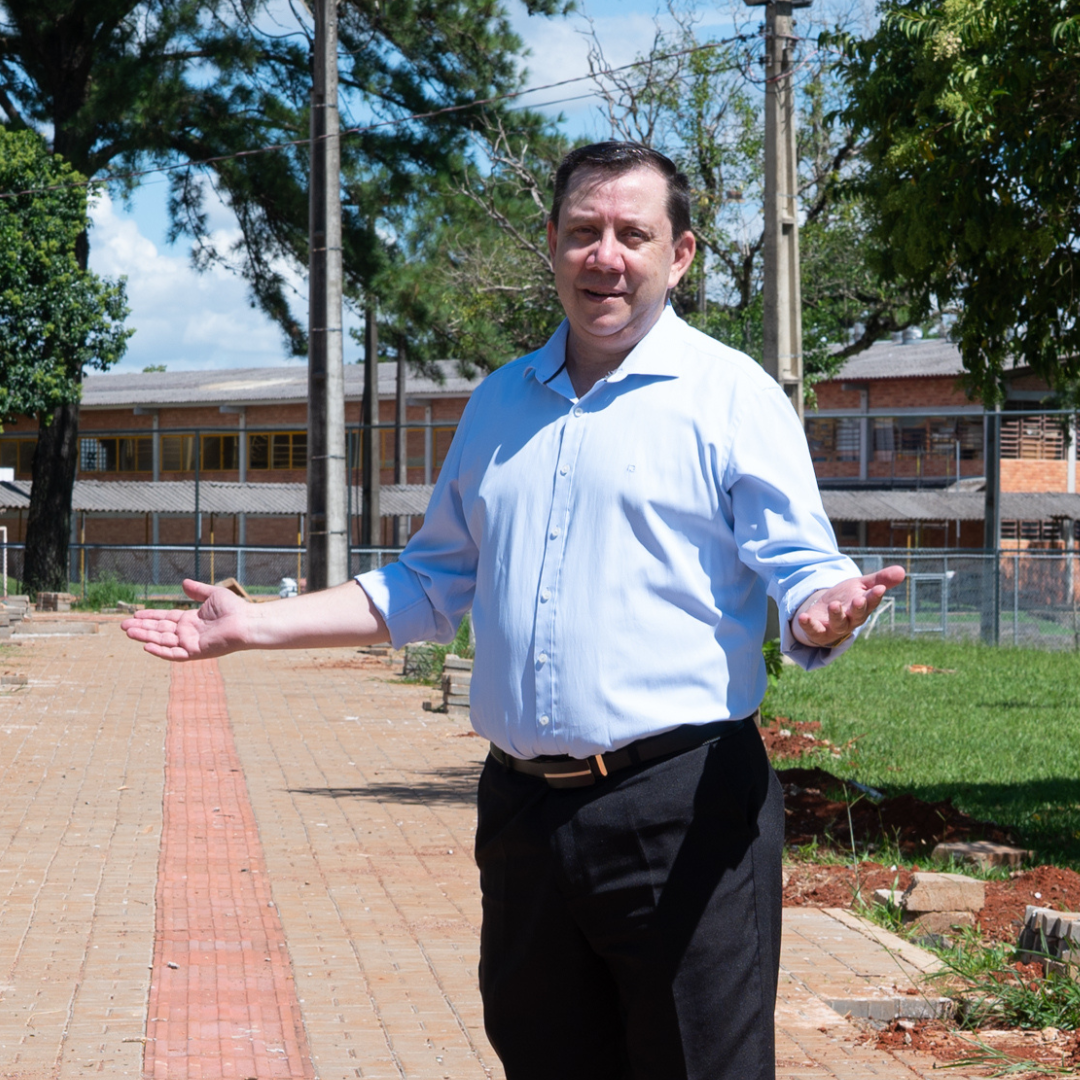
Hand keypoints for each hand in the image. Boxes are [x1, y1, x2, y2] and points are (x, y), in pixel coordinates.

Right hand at [121, 579, 251, 660]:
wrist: (247, 621)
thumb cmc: (235, 609)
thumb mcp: (212, 595)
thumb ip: (197, 591)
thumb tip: (183, 583)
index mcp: (191, 620)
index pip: (165, 619)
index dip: (150, 617)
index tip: (135, 614)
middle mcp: (188, 633)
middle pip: (160, 630)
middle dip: (142, 628)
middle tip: (123, 625)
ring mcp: (191, 643)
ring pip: (163, 641)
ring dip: (145, 637)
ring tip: (128, 631)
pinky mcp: (195, 652)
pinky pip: (174, 654)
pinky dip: (160, 651)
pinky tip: (146, 646)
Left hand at [792, 565, 905, 647]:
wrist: (822, 612)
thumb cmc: (845, 598)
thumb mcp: (860, 585)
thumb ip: (879, 579)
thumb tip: (902, 571)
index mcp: (863, 608)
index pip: (871, 603)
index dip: (875, 597)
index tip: (879, 588)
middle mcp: (851, 620)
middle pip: (857, 617)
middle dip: (858, 609)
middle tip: (859, 600)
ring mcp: (834, 628)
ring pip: (838, 625)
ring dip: (836, 616)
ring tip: (834, 605)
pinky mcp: (818, 632)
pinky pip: (814, 631)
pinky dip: (809, 625)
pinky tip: (803, 617)